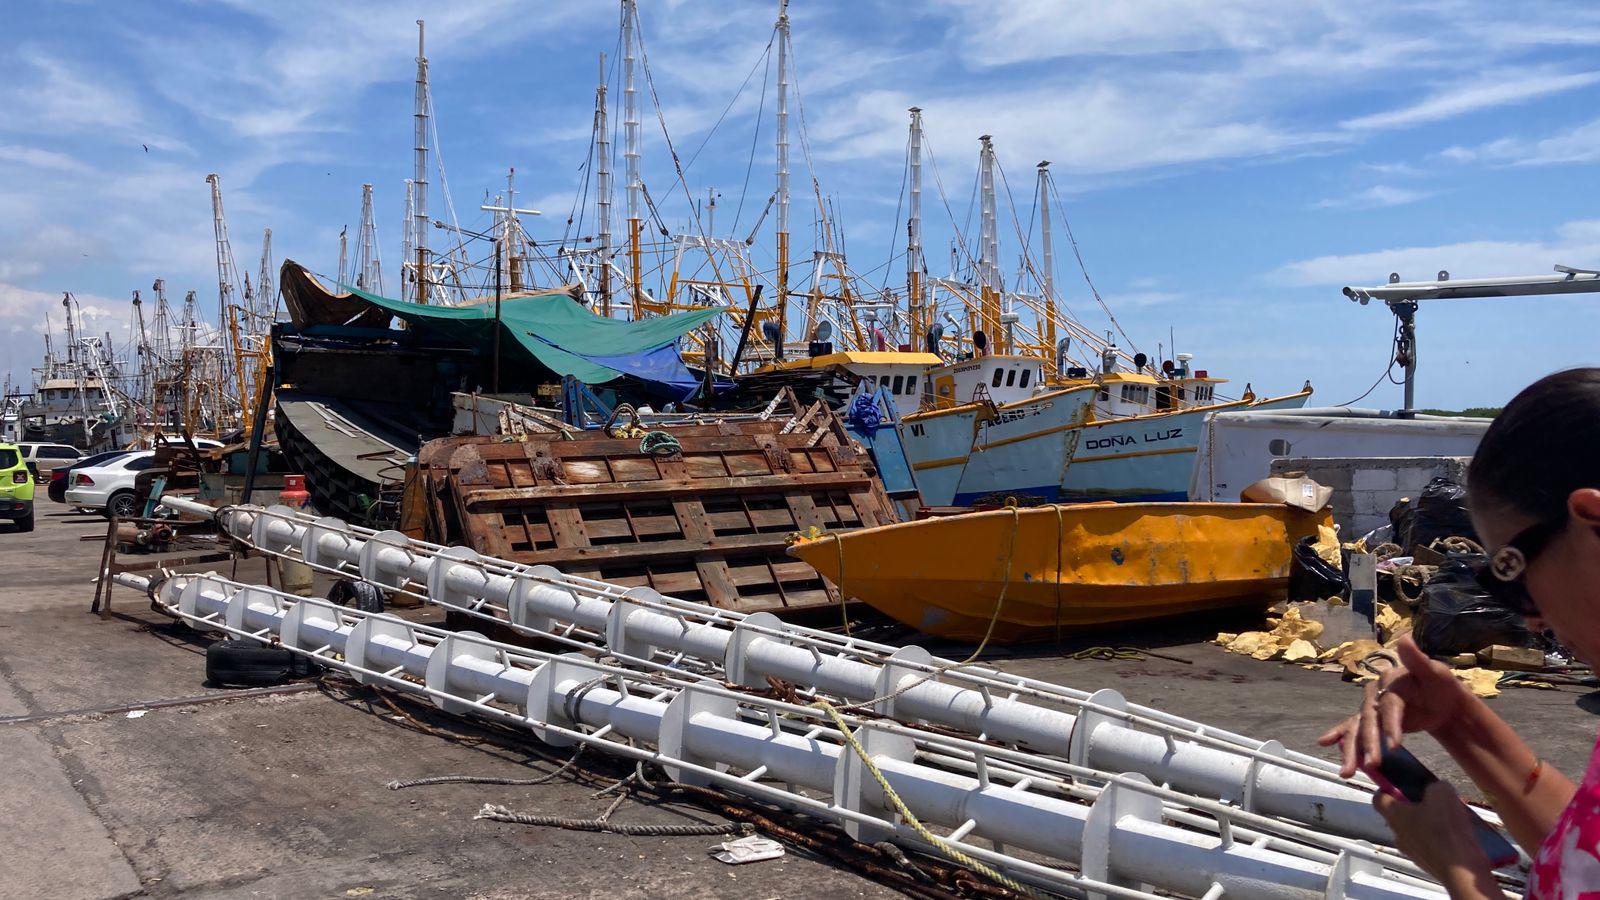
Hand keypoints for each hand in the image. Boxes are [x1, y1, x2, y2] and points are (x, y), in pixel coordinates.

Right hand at [1318, 636, 1470, 777]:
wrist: (1443, 701)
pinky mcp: (1371, 719)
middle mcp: (1375, 693)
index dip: (1391, 726)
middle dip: (1369, 744)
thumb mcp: (1435, 673)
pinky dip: (1339, 736)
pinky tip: (1324, 742)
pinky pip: (1352, 728)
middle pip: (1369, 720)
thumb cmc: (1441, 687)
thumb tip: (1404, 637)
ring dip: (1352, 751)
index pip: (1388, 706)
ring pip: (1358, 728)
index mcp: (1389, 681)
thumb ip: (1418, 659)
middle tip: (1373, 765)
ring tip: (1347, 772)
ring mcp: (1371, 706)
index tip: (1395, 747)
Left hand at [1375, 782, 1498, 896]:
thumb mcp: (1443, 793)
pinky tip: (1457, 836)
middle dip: (1415, 806)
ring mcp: (1411, 851)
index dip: (1388, 788)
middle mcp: (1397, 833)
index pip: (1379, 798)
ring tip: (1450, 819)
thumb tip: (1436, 790)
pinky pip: (1429, 845)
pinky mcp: (1426, 862)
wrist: (1460, 870)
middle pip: (1399, 814)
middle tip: (1433, 801)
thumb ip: (1435, 787)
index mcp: (1393, 814)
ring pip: (1415, 831)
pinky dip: (1439, 839)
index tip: (1401, 785)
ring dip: (1429, 823)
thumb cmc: (1445, 830)